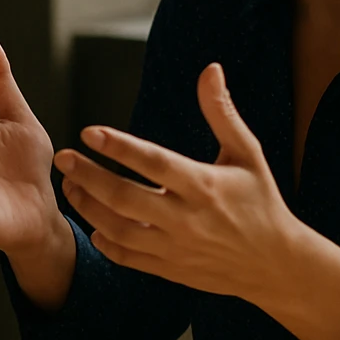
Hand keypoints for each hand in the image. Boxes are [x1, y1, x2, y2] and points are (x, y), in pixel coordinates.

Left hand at [55, 62, 339, 339]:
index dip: (120, 147)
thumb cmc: (261, 201)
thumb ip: (222, 112)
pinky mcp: (170, 270)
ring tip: (70, 185)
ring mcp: (176, 248)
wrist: (276, 264)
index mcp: (205, 186)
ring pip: (119, 230)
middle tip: (63, 158)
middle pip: (125, 198)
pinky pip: (128, 258)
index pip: (154, 163)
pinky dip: (105, 242)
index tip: (89, 132)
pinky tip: (92, 224)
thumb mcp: (247, 154)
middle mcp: (187, 219)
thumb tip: (210, 69)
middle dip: (88, 177)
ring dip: (88, 207)